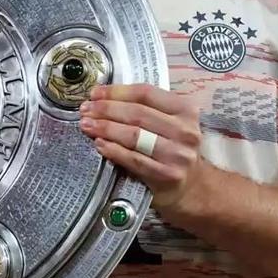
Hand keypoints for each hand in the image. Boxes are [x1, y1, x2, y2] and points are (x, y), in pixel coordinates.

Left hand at [78, 83, 201, 213]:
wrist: (192, 186)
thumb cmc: (173, 148)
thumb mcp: (169, 122)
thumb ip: (144, 108)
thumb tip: (102, 98)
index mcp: (185, 109)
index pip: (146, 93)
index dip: (117, 91)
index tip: (95, 93)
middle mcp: (185, 130)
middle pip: (137, 114)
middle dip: (106, 110)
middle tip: (85, 109)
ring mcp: (177, 154)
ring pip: (134, 135)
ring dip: (106, 128)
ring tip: (87, 125)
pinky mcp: (167, 175)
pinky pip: (134, 159)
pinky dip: (114, 150)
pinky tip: (100, 145)